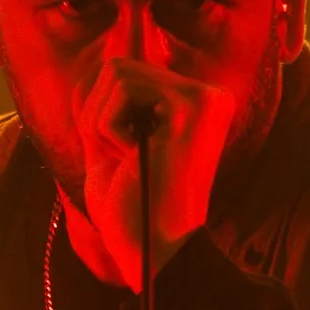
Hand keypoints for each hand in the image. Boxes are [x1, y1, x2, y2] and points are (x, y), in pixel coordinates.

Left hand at [66, 55, 240, 290]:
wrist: (150, 250)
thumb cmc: (132, 205)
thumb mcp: (112, 139)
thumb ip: (111, 100)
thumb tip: (104, 59)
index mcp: (194, 104)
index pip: (121, 73)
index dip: (100, 114)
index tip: (124, 157)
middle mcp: (210, 95)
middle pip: (117, 65)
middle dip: (100, 115)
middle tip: (124, 158)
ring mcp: (207, 98)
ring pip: (117, 71)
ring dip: (103, 123)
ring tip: (130, 158)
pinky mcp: (193, 106)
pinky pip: (122, 87)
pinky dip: (110, 127)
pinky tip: (135, 156)